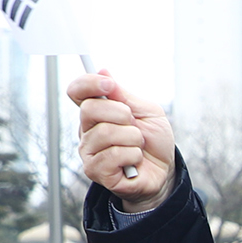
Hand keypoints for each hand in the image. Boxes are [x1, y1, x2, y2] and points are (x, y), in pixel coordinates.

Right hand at [68, 71, 175, 211]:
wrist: (164, 171)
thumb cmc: (154, 141)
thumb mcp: (147, 112)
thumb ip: (125, 95)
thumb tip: (103, 71)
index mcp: (97, 112)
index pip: (77, 91)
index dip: (88, 83)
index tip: (108, 83)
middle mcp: (87, 130)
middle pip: (90, 109)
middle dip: (121, 114)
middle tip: (134, 125)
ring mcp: (89, 151)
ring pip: (106, 133)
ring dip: (132, 138)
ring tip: (136, 145)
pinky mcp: (95, 171)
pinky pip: (113, 155)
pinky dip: (132, 155)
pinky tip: (134, 160)